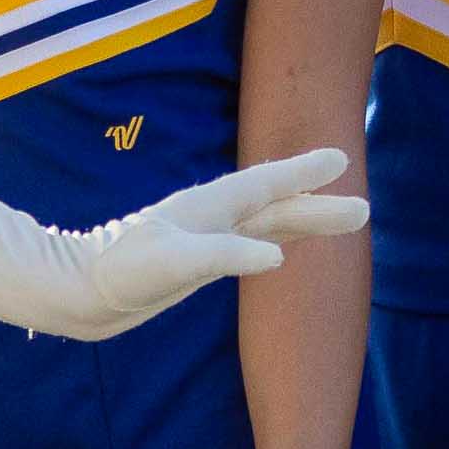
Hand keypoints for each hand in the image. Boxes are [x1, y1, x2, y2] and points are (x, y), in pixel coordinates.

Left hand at [25, 146, 368, 341]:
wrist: (83, 291)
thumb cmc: (122, 273)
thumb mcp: (173, 264)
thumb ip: (224, 256)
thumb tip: (276, 260)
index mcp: (210, 207)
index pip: (267, 186)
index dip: (303, 172)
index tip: (341, 157)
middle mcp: (213, 217)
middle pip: (277, 208)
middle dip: (319, 206)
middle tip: (365, 210)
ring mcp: (207, 237)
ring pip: (268, 225)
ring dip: (304, 222)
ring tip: (346, 220)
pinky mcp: (198, 260)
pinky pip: (252, 243)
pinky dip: (276, 240)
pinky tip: (285, 249)